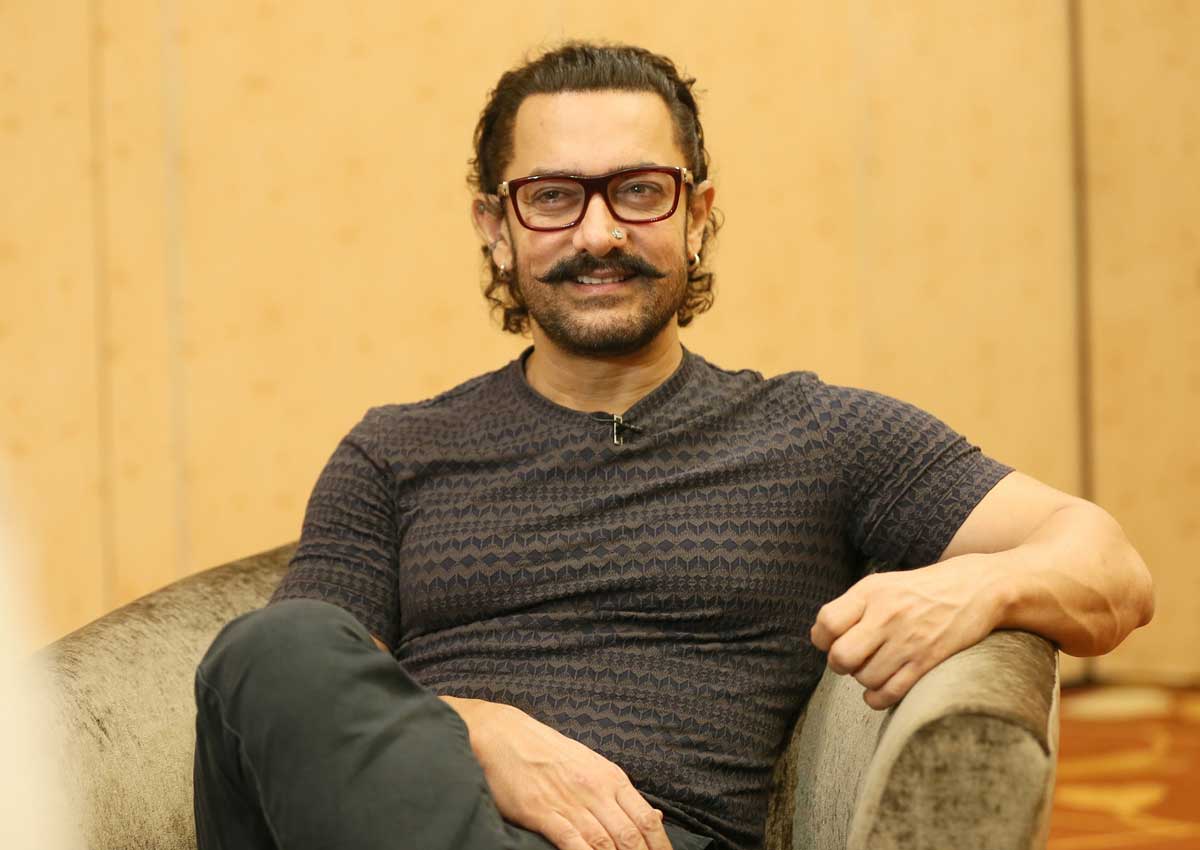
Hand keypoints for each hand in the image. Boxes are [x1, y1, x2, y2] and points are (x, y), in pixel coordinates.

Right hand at [442, 697, 673, 849]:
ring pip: (605, 842)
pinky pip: (571, 841)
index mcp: (611, 778)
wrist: (504, 735)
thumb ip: (619, 793)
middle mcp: (595, 790)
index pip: (646, 819)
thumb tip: (653, 816)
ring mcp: (569, 802)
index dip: (660, 846)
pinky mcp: (542, 811)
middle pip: (630, 836)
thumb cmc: (549, 752)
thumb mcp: (592, 765)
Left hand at [810, 556, 1004, 709]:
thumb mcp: (884, 584)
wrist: (977, 588)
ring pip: (864, 678)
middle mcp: (886, 615)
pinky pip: (889, 693)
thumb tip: (823, 636)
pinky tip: (879, 690)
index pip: (826, 623)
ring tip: (874, 669)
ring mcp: (908, 640)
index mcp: (870, 592)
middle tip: (851, 660)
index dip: (822, 639)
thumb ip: (854, 606)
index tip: (829, 643)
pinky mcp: (927, 661)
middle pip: (841, 656)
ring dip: (863, 679)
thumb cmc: (923, 589)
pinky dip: (877, 698)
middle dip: (839, 664)